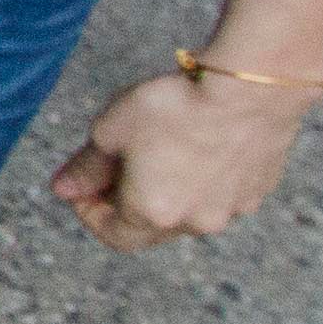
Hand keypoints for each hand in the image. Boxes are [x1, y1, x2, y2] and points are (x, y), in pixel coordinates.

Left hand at [50, 67, 314, 245]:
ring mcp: (232, 210)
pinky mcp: (259, 190)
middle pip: (151, 228)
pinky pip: (221, 194)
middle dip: (127, 203)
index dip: (90, 213)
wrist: (250, 87)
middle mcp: (195, 223)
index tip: (82, 185)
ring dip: (167, 192)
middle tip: (116, 166)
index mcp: (153, 214)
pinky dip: (203, 180)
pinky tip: (198, 144)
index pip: (113, 235)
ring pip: (189, 211)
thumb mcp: (111, 130)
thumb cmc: (174, 106)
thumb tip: (63, 189)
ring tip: (158, 150)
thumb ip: (85, 166)